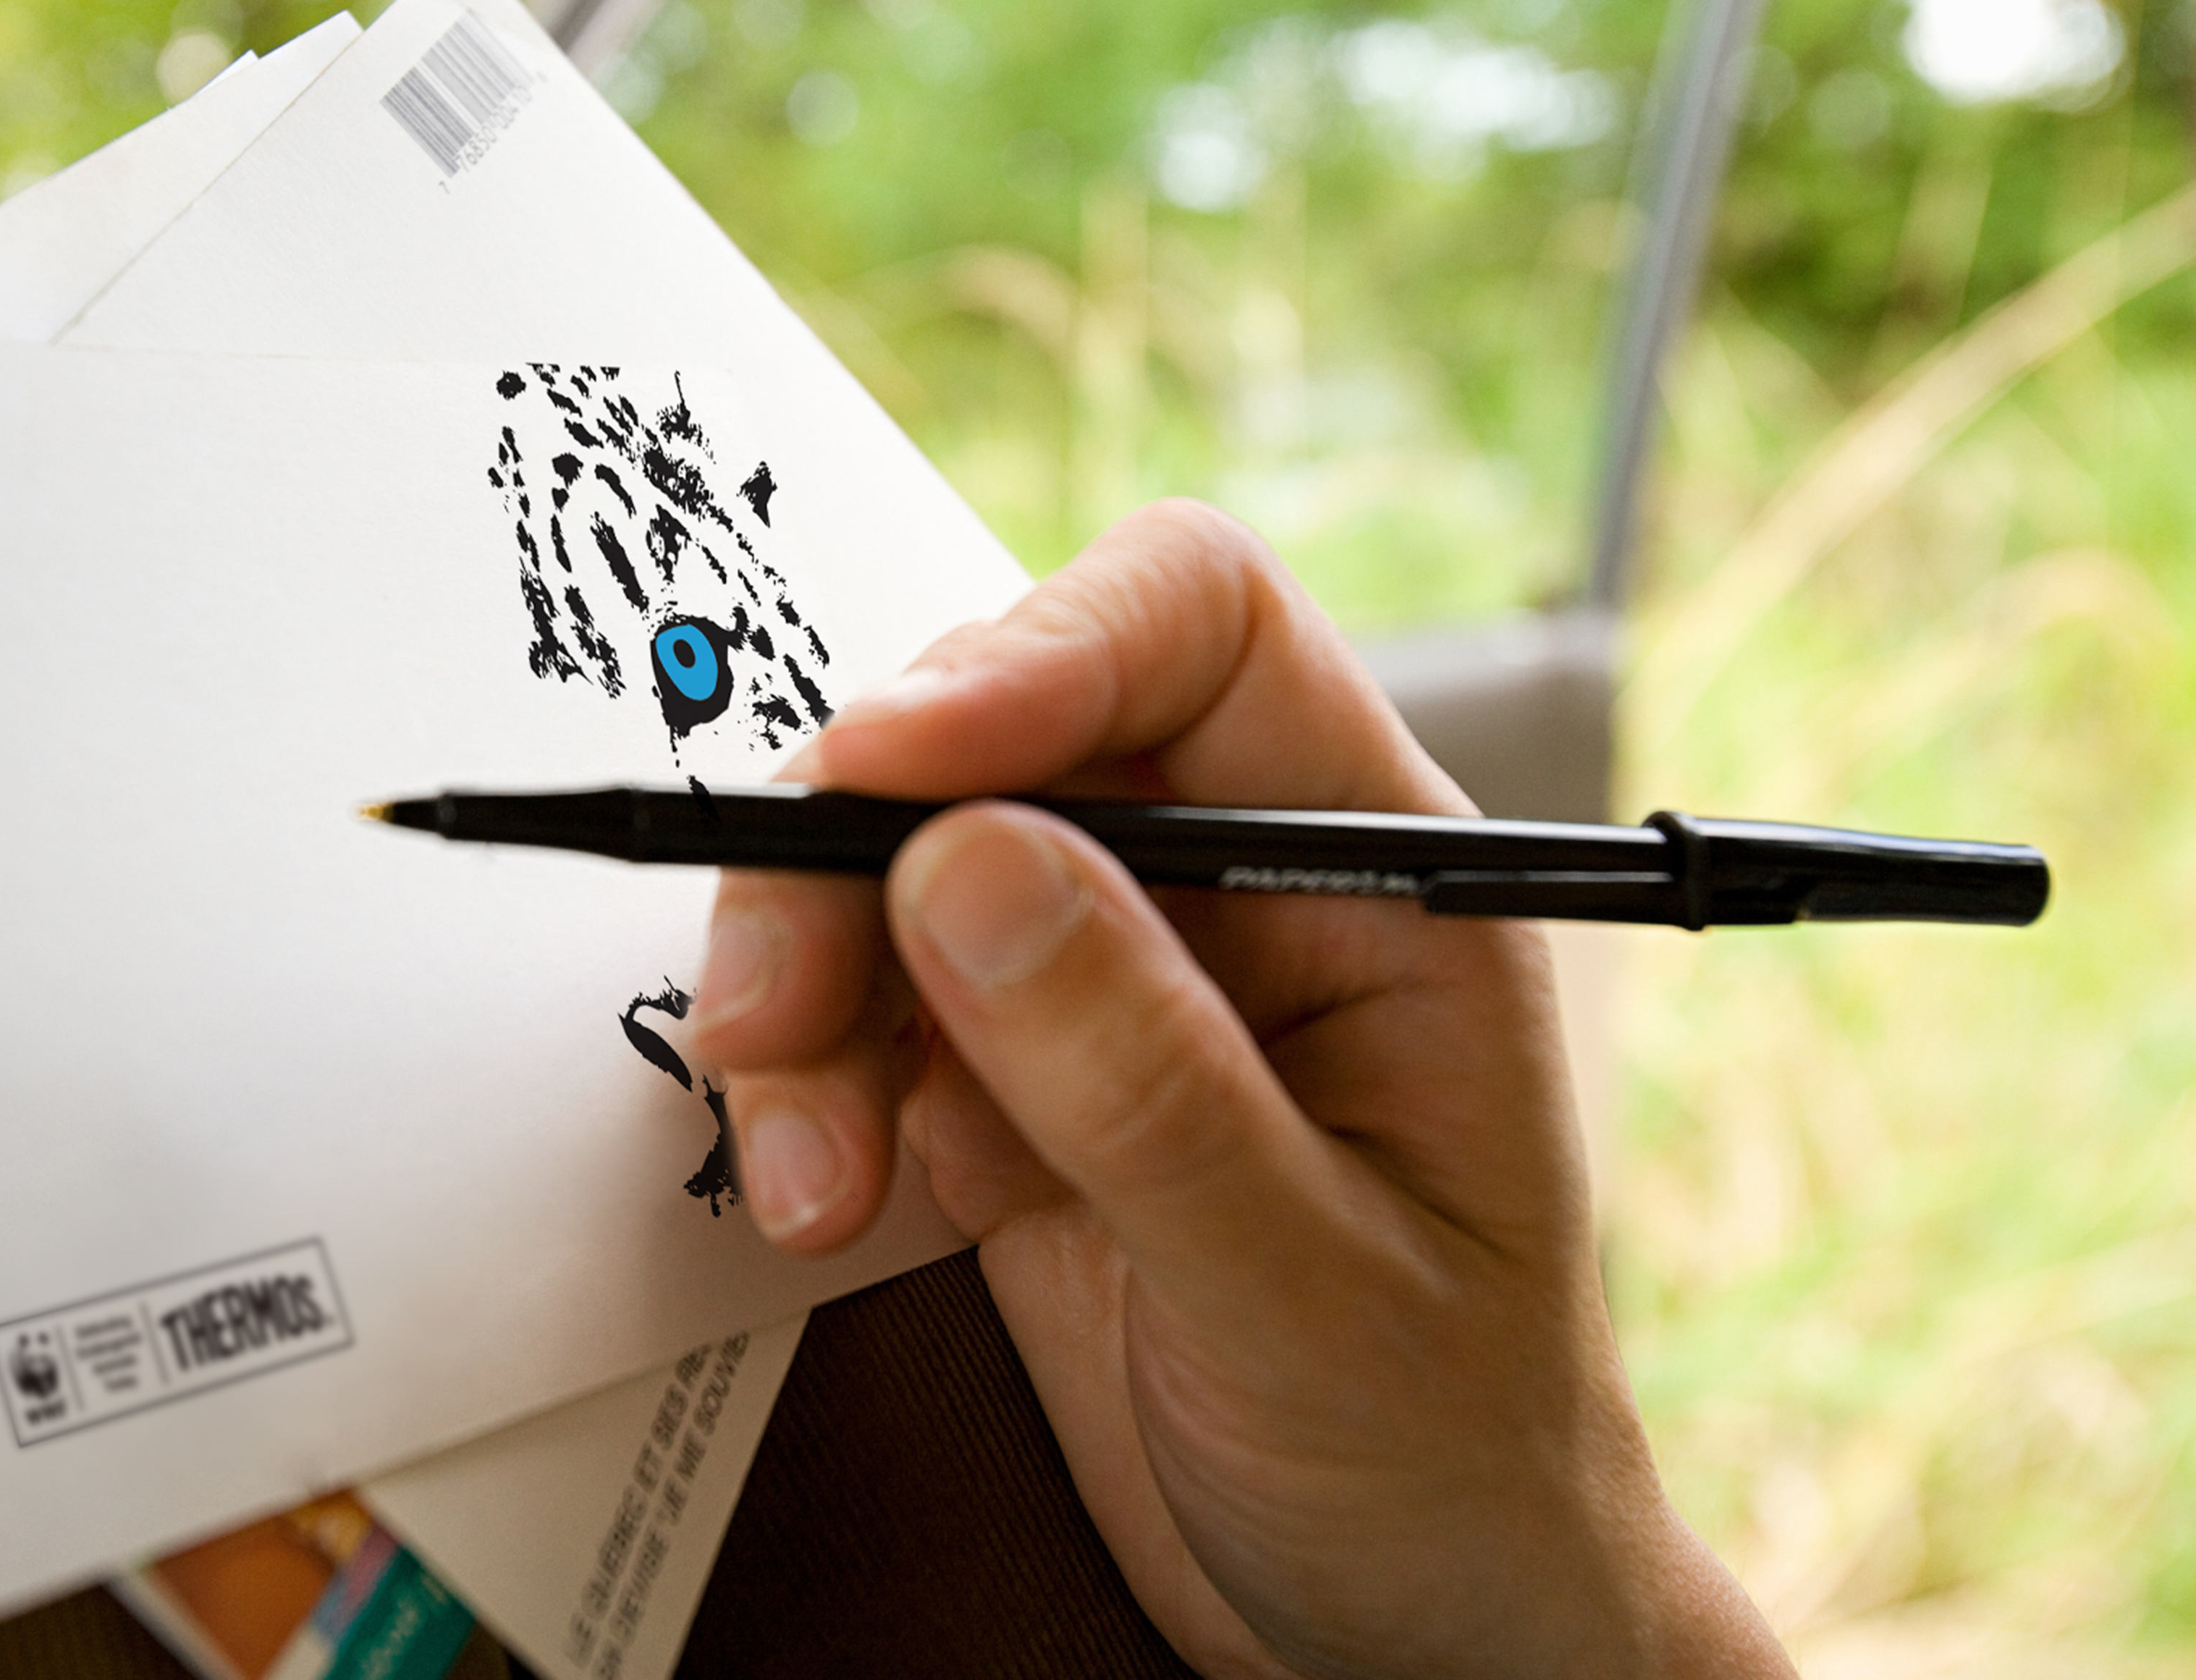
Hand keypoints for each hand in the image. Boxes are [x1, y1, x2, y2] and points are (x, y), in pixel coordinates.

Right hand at [688, 502, 1789, 1679]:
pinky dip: (801, 1076)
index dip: (1036, 652)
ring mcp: (1111, 973)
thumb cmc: (1444, 1460)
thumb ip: (1145, 1079)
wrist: (1413, 1618)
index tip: (887, 767)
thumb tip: (966, 858)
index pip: (1201, 634)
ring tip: (806, 1174)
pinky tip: (835, 1200)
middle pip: (990, 734)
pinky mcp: (1009, 1068)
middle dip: (847, 858)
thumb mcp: (1313, 1291)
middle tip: (771, 1024)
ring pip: (890, 862)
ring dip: (800, 988)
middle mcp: (1233, 885)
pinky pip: (856, 994)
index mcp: (1375, 872)